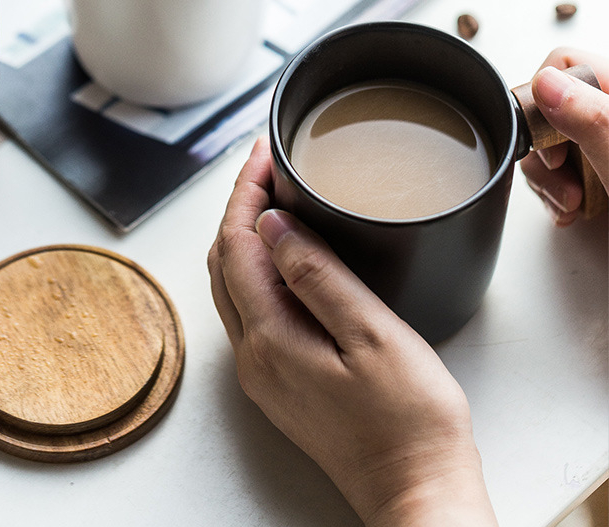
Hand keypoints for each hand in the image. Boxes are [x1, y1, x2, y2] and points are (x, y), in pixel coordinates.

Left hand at [208, 137, 497, 526]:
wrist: (417, 491)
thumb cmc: (408, 420)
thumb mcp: (371, 334)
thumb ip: (316, 275)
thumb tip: (270, 225)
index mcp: (270, 338)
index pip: (237, 242)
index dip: (246, 190)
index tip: (264, 151)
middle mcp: (253, 356)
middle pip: (225, 259)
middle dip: (241, 204)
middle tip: (268, 163)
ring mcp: (263, 372)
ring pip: (234, 283)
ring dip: (246, 233)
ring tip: (274, 195)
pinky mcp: (279, 382)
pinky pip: (251, 308)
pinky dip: (257, 266)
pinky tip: (284, 253)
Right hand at [520, 48, 608, 224]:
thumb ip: (591, 117)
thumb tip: (546, 83)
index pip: (563, 64)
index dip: (543, 101)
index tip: (552, 142)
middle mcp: (606, 111)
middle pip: (548, 106)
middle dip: (544, 151)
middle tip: (563, 177)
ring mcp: (601, 141)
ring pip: (549, 141)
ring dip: (549, 180)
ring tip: (571, 202)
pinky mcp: (599, 170)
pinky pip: (562, 169)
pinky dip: (557, 193)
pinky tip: (570, 208)